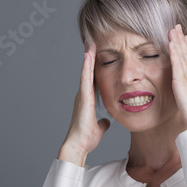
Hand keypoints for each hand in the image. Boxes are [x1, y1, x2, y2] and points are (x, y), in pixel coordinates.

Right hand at [60, 42, 110, 165]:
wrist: (78, 145)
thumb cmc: (86, 138)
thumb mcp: (99, 128)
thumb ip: (103, 123)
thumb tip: (107, 122)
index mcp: (88, 100)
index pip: (93, 80)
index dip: (95, 67)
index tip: (98, 55)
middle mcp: (83, 94)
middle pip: (88, 71)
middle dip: (90, 57)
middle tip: (92, 42)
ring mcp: (82, 94)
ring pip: (86, 71)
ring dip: (88, 56)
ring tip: (90, 41)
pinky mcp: (83, 97)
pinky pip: (86, 77)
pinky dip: (87, 65)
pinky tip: (89, 54)